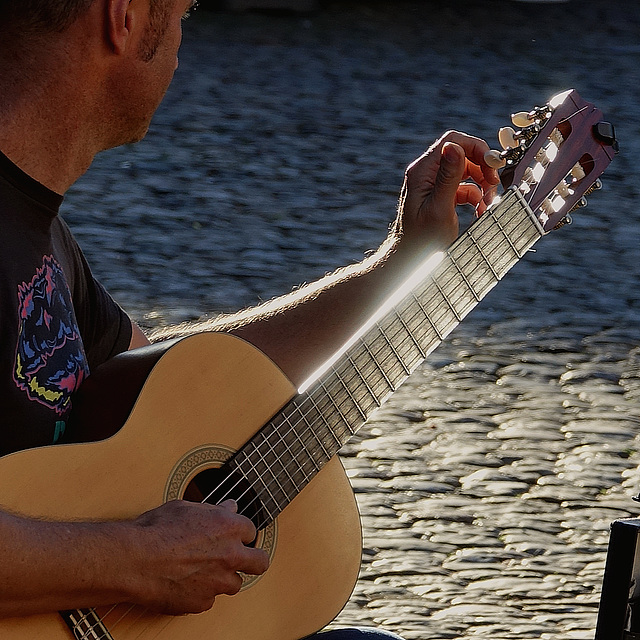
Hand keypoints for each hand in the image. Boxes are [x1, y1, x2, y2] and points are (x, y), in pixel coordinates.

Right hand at [130, 499, 269, 614]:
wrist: (134, 561)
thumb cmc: (155, 530)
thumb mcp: (185, 507)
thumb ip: (213, 509)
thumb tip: (230, 506)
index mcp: (229, 526)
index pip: (251, 530)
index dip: (240, 533)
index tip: (233, 535)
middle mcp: (230, 554)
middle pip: (260, 562)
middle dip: (253, 560)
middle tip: (240, 559)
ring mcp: (219, 581)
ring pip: (234, 584)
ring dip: (223, 578)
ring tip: (202, 572)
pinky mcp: (203, 602)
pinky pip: (209, 599)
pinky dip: (200, 593)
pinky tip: (184, 584)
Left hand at [394, 130, 499, 252]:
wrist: (408, 261)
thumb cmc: (421, 240)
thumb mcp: (439, 208)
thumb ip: (448, 177)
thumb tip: (454, 146)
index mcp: (422, 171)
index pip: (452, 142)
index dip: (476, 148)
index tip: (493, 165)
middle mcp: (426, 174)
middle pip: (461, 154)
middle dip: (482, 167)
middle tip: (494, 185)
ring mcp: (432, 185)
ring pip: (465, 171)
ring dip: (481, 183)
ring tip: (489, 202)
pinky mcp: (439, 197)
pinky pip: (463, 188)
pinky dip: (475, 196)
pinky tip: (480, 210)